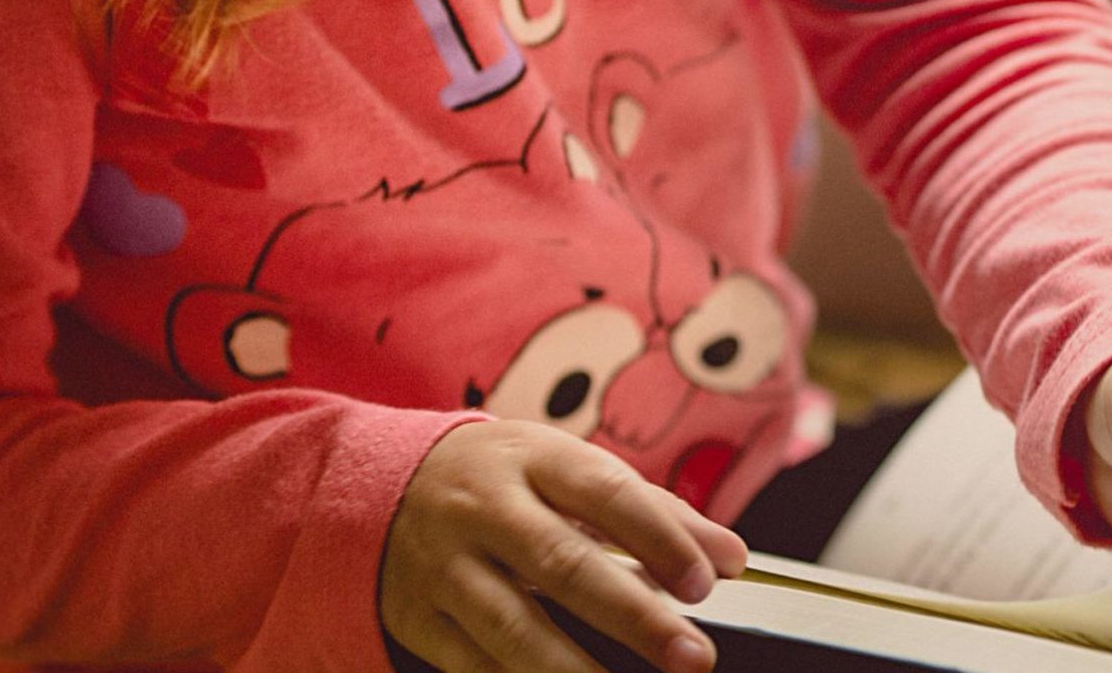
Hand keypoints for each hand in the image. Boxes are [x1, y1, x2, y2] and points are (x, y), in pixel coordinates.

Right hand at [380, 420, 747, 672]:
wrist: (380, 485)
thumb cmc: (505, 481)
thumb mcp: (569, 471)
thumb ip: (653, 512)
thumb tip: (732, 558)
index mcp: (532, 459)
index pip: (605, 492)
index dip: (659, 537)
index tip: (708, 582)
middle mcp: (483, 509)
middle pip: (561, 564)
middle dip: (633, 615)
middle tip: (692, 656)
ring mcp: (444, 566)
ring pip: (511, 626)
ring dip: (575, 670)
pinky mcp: (418, 618)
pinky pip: (472, 665)